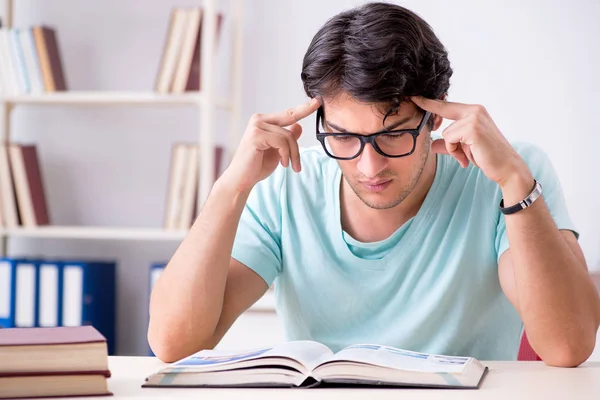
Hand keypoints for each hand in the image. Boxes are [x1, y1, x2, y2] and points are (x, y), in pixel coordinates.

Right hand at [223, 98, 320, 192]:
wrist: (241, 180)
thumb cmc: (257, 166)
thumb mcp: (277, 151)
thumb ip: (287, 138)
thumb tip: (299, 125)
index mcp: (264, 121)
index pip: (288, 113)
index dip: (304, 108)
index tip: (317, 101)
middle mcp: (259, 119)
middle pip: (291, 124)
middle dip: (297, 147)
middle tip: (299, 165)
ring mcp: (256, 126)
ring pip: (288, 135)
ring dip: (293, 155)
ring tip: (291, 167)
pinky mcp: (256, 135)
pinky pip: (281, 142)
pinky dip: (285, 154)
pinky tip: (282, 164)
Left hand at [411, 96, 531, 187]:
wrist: (507, 167)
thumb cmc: (487, 157)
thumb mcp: (463, 148)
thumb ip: (448, 144)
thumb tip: (432, 144)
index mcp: (474, 111)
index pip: (446, 105)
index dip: (429, 102)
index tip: (414, 97)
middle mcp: (474, 110)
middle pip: (442, 112)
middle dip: (439, 125)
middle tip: (451, 138)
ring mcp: (474, 117)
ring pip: (446, 132)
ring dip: (453, 148)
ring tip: (468, 155)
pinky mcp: (472, 128)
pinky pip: (449, 139)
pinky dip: (455, 151)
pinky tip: (468, 157)